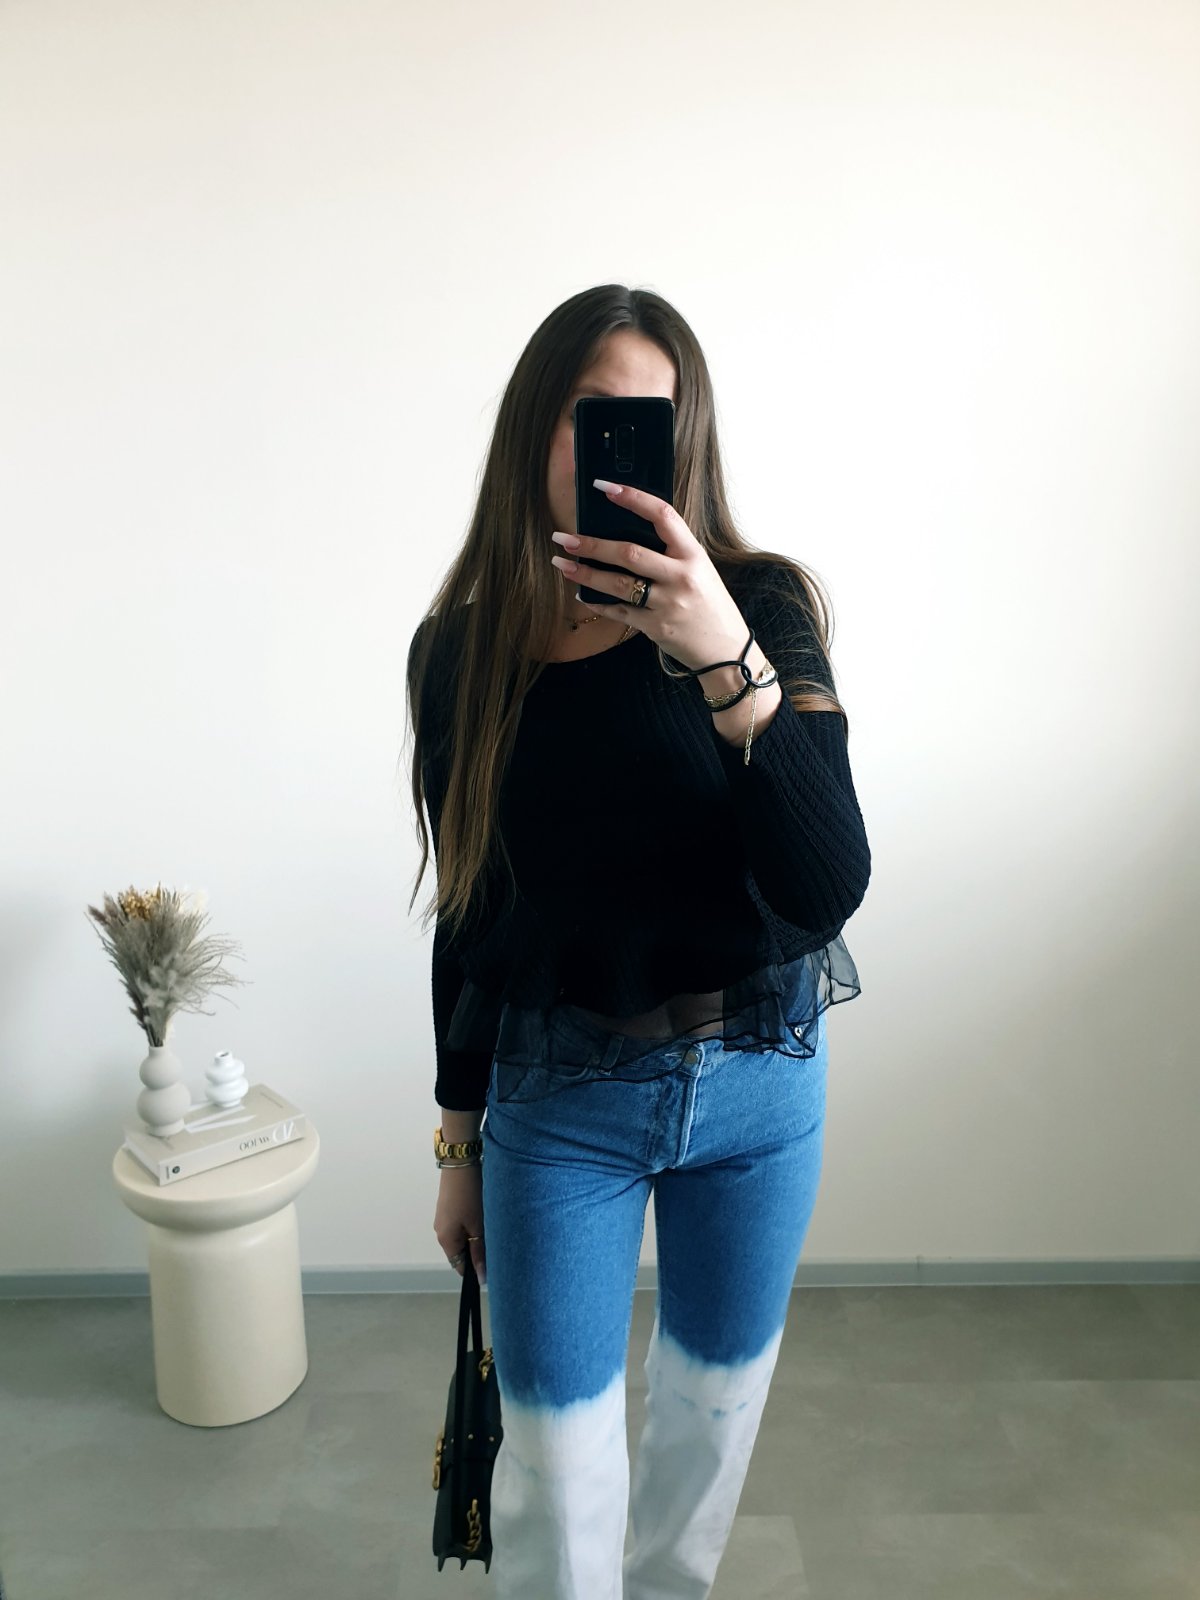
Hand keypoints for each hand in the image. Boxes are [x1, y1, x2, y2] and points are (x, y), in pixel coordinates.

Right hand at [434, 1163, 485, 1285]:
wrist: (461, 1162)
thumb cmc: (469, 1195)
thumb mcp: (478, 1226)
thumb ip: (480, 1253)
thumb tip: (481, 1278)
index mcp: (445, 1240)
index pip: (459, 1266)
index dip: (475, 1269)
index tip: (492, 1264)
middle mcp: (440, 1231)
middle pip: (461, 1251)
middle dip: (478, 1250)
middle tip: (496, 1242)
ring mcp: (443, 1218)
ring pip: (463, 1236)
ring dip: (477, 1235)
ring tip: (492, 1225)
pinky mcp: (448, 1206)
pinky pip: (461, 1223)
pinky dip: (473, 1223)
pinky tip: (485, 1214)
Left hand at [550, 478, 750, 674]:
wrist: (725, 650)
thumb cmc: (709, 604)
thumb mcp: (700, 570)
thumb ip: (670, 552)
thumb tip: (624, 531)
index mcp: (693, 555)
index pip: (663, 516)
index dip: (633, 498)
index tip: (604, 487)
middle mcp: (681, 577)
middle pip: (630, 553)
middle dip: (592, 544)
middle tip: (564, 537)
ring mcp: (668, 604)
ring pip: (619, 584)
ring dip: (586, 573)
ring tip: (562, 563)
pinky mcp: (656, 627)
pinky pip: (619, 611)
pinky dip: (598, 602)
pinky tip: (581, 593)